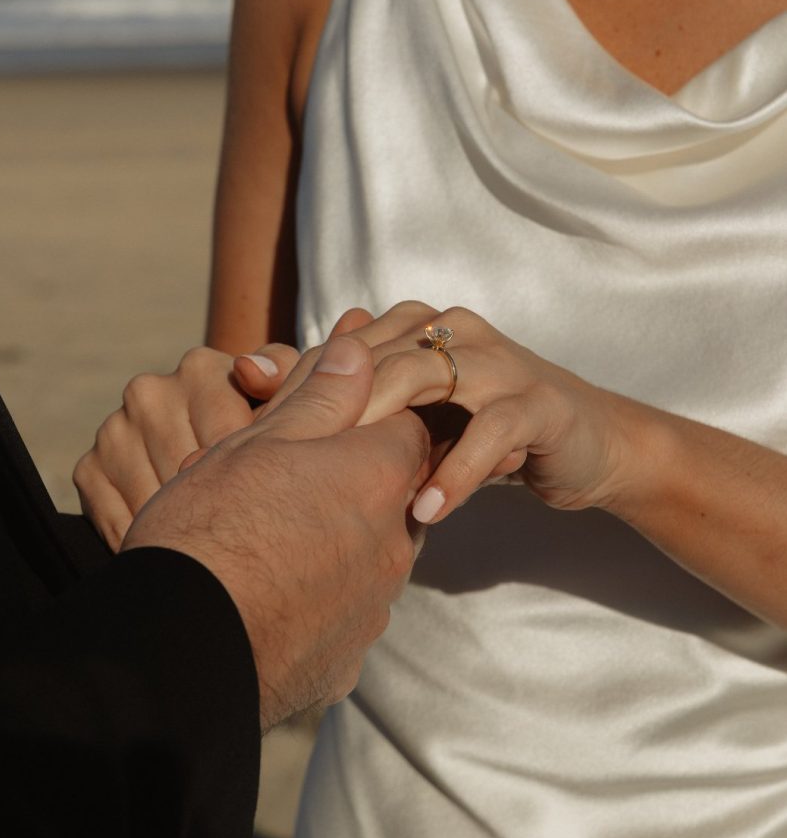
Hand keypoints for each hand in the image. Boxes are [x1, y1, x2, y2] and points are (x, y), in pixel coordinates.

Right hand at [74, 343, 298, 550]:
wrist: (209, 449)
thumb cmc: (262, 422)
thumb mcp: (288, 396)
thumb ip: (283, 375)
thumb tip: (248, 369)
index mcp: (200, 368)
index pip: (230, 440)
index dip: (255, 475)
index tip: (267, 489)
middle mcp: (148, 392)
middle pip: (190, 475)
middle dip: (223, 503)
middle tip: (243, 518)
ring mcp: (114, 430)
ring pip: (154, 503)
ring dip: (186, 527)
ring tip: (214, 531)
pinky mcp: (87, 469)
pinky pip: (117, 521)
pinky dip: (150, 538)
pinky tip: (177, 537)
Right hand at [121, 336, 429, 730]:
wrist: (174, 650)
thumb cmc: (210, 528)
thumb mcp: (258, 443)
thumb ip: (321, 395)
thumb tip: (358, 346)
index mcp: (377, 477)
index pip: (407, 429)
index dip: (368, 421)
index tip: (325, 428)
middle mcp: (393, 543)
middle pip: (392, 495)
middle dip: (353, 484)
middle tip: (287, 488)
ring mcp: (374, 607)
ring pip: (369, 555)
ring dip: (337, 542)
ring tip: (271, 544)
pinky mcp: (348, 659)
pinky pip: (346, 614)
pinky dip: (320, 600)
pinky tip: (272, 597)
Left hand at [253, 301, 638, 521]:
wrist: (589, 443)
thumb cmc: (488, 431)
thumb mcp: (421, 419)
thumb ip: (362, 410)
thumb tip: (274, 403)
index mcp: (420, 327)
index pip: (347, 345)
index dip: (297, 374)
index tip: (248, 411)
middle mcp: (455, 331)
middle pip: (378, 356)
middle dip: (331, 402)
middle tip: (282, 454)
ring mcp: (499, 362)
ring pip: (429, 380)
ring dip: (387, 432)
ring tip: (349, 484)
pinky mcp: (538, 402)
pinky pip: (490, 432)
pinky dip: (456, 471)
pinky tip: (427, 510)